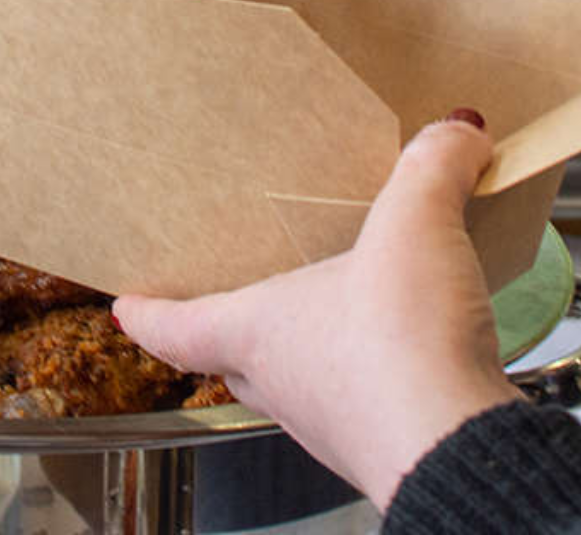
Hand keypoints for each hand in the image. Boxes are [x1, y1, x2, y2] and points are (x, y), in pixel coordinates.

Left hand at [115, 118, 520, 511]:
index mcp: (259, 330)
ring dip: (308, 358)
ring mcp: (333, 425)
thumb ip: (431, 170)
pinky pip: (363, 407)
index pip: (178, 327)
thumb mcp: (414, 229)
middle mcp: (283, 384)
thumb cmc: (400, 350)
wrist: (456, 451)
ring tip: (334, 319)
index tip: (124, 308)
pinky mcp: (388, 446)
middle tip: (229, 308)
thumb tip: (456, 130)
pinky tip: (408, 358)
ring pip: (299, 389)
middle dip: (229, 336)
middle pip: (234, 361)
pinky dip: (373, 382)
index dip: (148, 315)